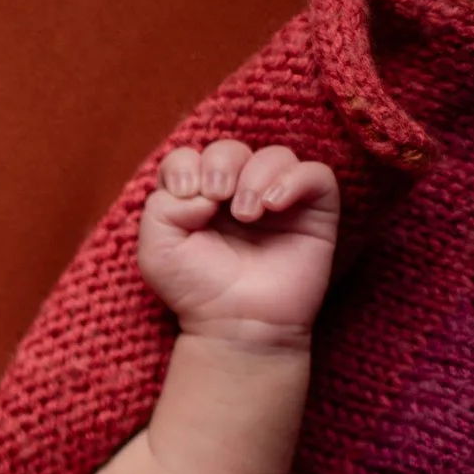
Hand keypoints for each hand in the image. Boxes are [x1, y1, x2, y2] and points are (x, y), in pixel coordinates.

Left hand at [139, 140, 339, 348]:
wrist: (236, 324)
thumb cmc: (195, 289)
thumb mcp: (156, 251)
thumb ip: (160, 208)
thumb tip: (200, 190)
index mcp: (196, 199)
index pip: (189, 157)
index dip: (185, 164)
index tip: (185, 192)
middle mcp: (236, 193)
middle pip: (230, 149)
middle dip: (221, 164)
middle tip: (216, 195)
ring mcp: (276, 200)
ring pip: (275, 155)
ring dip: (256, 175)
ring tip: (246, 214)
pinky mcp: (313, 211)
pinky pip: (316, 174)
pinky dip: (293, 180)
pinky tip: (272, 205)